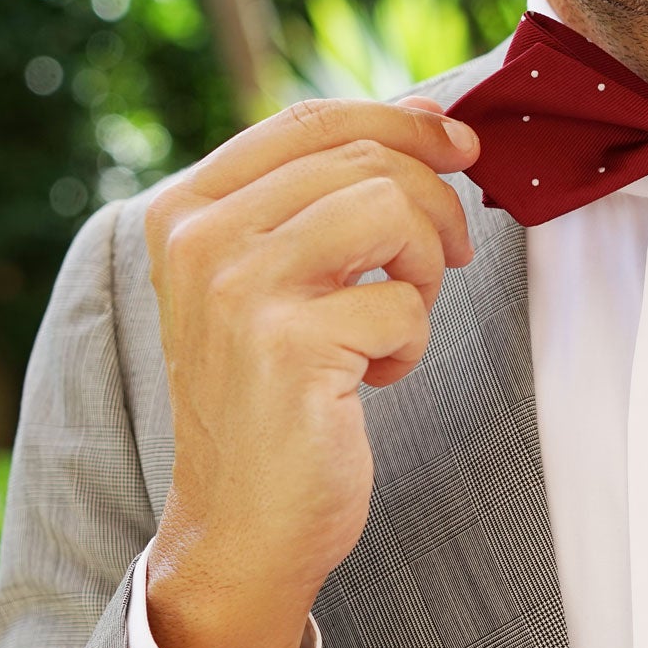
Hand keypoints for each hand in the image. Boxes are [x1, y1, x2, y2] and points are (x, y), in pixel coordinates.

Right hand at [140, 95, 479, 647]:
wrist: (240, 527)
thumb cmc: (272, 403)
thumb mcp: (273, 283)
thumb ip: (324, 202)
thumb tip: (431, 120)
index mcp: (186, 209)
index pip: (310, 120)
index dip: (402, 120)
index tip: (461, 145)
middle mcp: (201, 238)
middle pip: (364, 160)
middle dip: (435, 206)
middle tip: (451, 261)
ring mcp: (239, 289)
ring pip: (390, 211)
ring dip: (425, 270)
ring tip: (399, 324)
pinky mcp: (289, 345)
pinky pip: (402, 304)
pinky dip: (410, 344)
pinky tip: (373, 380)